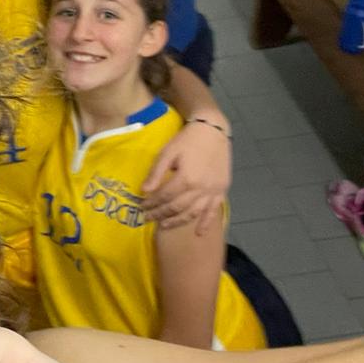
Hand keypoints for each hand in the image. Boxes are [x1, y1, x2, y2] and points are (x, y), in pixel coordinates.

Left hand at [142, 117, 231, 233]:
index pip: (164, 197)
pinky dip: (206, 223)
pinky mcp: (222, 190)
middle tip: (148, 218)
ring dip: (177, 221)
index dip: (152, 203)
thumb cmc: (188, 140)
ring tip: (164, 225)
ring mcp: (213, 191)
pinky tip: (199, 232)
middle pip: (177, 207)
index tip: (142, 206)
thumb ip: (156, 172)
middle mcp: (200, 189)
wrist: (213, 130)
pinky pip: (214, 211)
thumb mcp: (168, 152)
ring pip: (193, 213)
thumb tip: (144, 191)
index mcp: (186, 178)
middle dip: (160, 214)